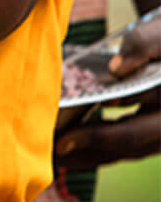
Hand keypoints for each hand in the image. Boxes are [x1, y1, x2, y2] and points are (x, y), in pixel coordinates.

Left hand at [56, 13, 160, 169]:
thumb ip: (143, 45)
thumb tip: (115, 68)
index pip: (133, 131)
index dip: (97, 137)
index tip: (64, 141)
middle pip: (127, 147)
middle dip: (88, 152)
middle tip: (51, 154)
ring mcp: (160, 127)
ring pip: (127, 148)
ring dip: (93, 154)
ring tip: (56, 155)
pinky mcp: (152, 123)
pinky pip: (127, 139)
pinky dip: (101, 143)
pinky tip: (72, 141)